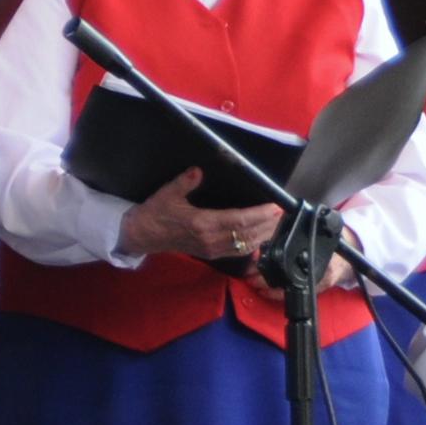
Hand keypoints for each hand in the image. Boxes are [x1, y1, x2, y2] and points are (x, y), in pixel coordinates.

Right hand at [117, 169, 285, 266]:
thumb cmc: (154, 213)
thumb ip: (185, 182)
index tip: (275, 206)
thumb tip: (198, 171)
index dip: (260, 214)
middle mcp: (210, 239)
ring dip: (264, 235)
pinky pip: (238, 251)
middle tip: (283, 213)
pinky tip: (261, 237)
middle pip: (248, 234)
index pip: (240, 220)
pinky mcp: (210, 254)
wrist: (141, 235)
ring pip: (246, 244)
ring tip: (277, 223)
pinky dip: (253, 244)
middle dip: (268, 224)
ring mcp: (211, 249)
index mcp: (202, 223)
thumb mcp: (167, 193)